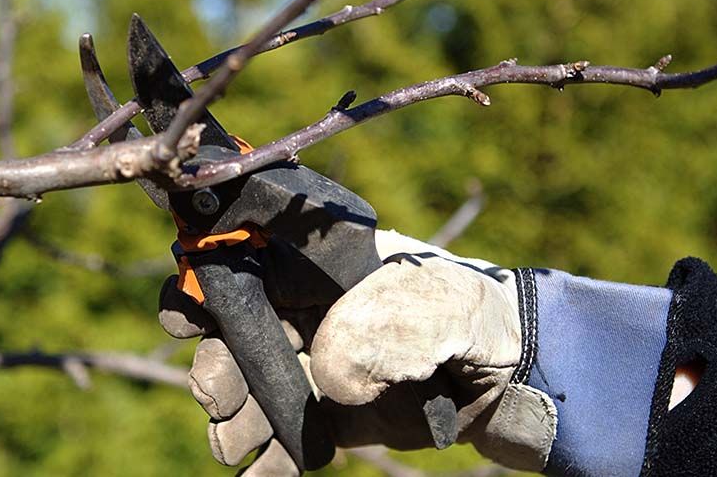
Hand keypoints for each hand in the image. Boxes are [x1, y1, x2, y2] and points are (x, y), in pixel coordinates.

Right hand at [158, 230, 557, 473]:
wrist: (528, 381)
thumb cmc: (484, 321)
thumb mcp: (439, 309)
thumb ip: (380, 331)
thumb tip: (328, 380)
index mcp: (324, 265)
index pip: (243, 261)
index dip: (203, 283)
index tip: (188, 316)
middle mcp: (311, 310)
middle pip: (232, 333)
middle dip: (215, 366)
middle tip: (221, 397)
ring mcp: (320, 364)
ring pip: (248, 389)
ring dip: (233, 419)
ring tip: (240, 444)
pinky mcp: (333, 415)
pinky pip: (283, 436)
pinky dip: (265, 460)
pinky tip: (262, 475)